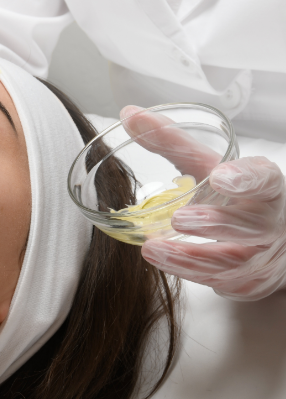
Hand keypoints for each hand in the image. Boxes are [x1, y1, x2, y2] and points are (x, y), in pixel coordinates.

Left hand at [121, 105, 285, 300]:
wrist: (273, 241)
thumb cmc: (234, 197)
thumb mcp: (208, 165)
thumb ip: (170, 141)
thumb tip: (129, 115)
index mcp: (267, 187)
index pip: (264, 179)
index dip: (245, 179)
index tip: (221, 177)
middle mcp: (270, 223)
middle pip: (250, 225)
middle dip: (215, 223)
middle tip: (180, 219)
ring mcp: (262, 257)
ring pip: (231, 262)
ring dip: (190, 257)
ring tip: (152, 248)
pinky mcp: (247, 283)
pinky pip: (220, 282)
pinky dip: (190, 274)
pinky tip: (163, 263)